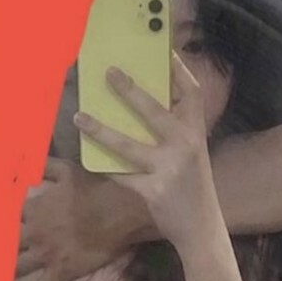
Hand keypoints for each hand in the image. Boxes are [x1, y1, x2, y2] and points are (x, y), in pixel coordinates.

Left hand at [16, 159, 151, 280]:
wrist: (122, 213)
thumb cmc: (96, 190)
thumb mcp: (68, 171)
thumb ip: (44, 167)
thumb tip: (24, 160)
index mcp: (34, 209)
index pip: (6, 214)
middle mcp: (34, 233)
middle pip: (6, 243)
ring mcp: (46, 255)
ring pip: (18, 267)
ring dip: (5, 273)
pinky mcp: (61, 271)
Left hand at [74, 55, 220, 255]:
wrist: (202, 228)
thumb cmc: (192, 188)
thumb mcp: (191, 155)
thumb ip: (173, 133)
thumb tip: (140, 110)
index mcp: (196, 133)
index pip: (191, 94)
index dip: (178, 71)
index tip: (164, 52)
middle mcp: (185, 146)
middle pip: (154, 110)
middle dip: (130, 91)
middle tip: (109, 73)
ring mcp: (170, 168)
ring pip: (128, 145)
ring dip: (100, 130)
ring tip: (79, 117)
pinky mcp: (154, 190)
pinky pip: (122, 174)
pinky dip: (105, 166)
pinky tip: (89, 158)